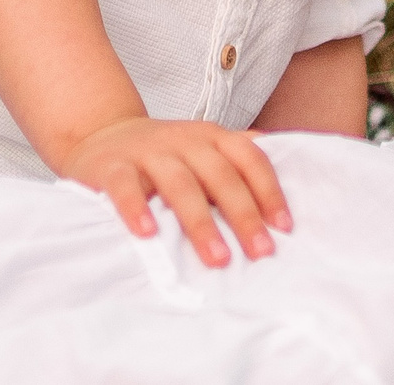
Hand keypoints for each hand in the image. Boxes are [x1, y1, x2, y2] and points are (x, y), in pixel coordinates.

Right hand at [59, 116, 291, 265]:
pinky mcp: (112, 167)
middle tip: (260, 252)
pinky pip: (125, 187)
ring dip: (200, 222)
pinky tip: (148, 234)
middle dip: (243, 215)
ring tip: (218, 258)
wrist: (102, 134)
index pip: (249, 159)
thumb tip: (291, 165)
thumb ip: (239, 158)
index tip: (284, 228)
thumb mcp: (204, 148)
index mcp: (212, 137)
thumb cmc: (165, 154)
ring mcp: (148, 152)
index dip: (269, 191)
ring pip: (179, 184)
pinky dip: (136, 209)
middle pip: (220, 175)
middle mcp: (184, 140)